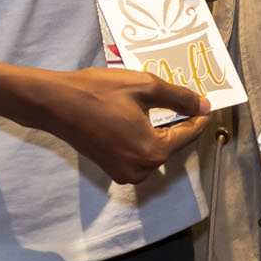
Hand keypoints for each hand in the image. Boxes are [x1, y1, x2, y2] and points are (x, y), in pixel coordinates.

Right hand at [19, 65, 213, 183]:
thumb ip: (180, 98)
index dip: (199, 116)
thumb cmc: (98, 92)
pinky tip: (138, 117)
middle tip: (182, 99)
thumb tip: (204, 107)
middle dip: (178, 122)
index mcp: (153, 151)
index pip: (188, 134)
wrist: (54, 103)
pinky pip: (139, 154)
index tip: (205, 103)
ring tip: (158, 106)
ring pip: (155, 150)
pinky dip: (143, 137)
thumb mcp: (145, 87)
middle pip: (172, 144)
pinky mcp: (112, 170)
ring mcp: (125, 173)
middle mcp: (141, 169)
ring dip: (160, 130)